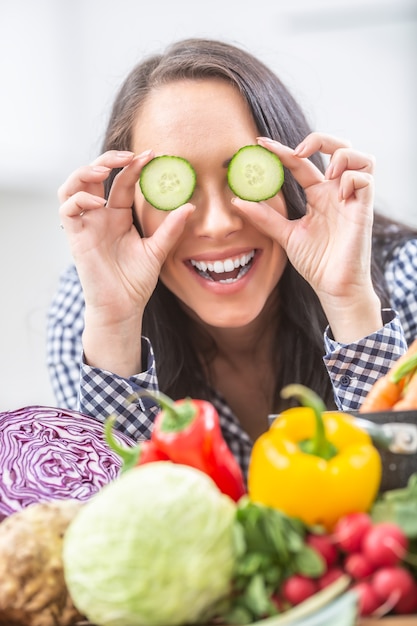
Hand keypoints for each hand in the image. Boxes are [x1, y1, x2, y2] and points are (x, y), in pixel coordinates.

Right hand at [58, 149, 194, 373]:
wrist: (123, 307)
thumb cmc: (136, 281)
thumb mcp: (158, 250)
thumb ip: (170, 229)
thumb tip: (190, 207)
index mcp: (117, 215)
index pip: (121, 182)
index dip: (133, 166)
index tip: (151, 155)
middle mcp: (99, 216)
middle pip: (92, 175)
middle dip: (107, 159)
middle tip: (128, 155)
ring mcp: (86, 225)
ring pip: (72, 186)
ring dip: (85, 172)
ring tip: (105, 169)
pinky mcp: (75, 237)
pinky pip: (67, 210)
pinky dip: (79, 199)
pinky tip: (99, 203)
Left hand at [232, 133, 381, 341]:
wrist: (333, 287)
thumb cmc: (315, 262)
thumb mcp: (284, 235)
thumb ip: (264, 217)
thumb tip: (237, 200)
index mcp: (317, 195)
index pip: (301, 162)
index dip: (281, 150)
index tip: (259, 143)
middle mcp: (336, 192)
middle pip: (338, 147)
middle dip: (320, 139)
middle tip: (297, 151)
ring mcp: (351, 199)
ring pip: (360, 157)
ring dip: (342, 155)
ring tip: (326, 173)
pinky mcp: (363, 209)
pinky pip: (365, 179)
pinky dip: (351, 178)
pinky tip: (338, 194)